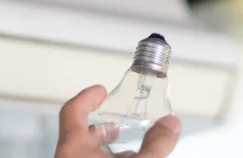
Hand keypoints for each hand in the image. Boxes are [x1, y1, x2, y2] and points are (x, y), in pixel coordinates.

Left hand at [54, 85, 180, 157]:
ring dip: (104, 149)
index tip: (99, 91)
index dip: (86, 98)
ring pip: (84, 154)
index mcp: (73, 148)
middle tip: (114, 122)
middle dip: (100, 127)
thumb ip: (156, 143)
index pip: (72, 112)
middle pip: (77, 135)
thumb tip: (170, 124)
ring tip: (126, 151)